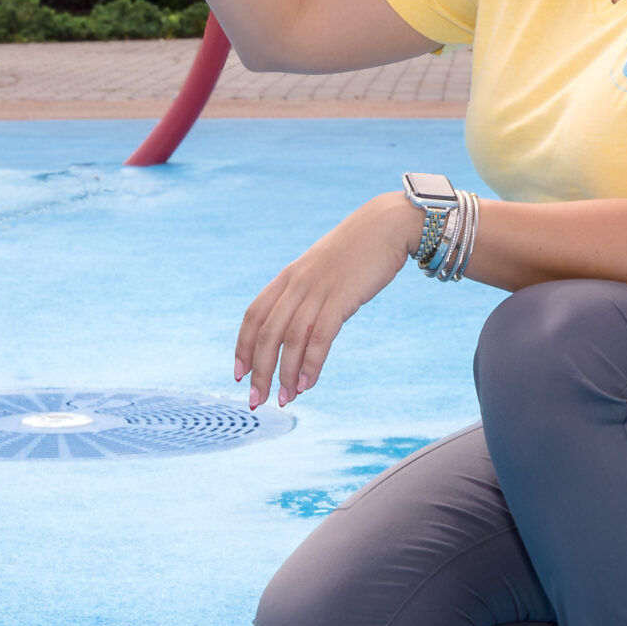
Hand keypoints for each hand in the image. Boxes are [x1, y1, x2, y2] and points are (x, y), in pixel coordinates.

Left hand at [235, 192, 420, 407]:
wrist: (386, 225)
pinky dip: (310, 363)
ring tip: (285, 400)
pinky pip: (320, 337)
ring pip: (290, 339)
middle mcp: (296, 284)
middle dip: (259, 370)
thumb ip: (308, 294)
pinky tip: (307, 384)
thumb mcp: (322, 270)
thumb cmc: (357, 251)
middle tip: (257, 399)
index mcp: (287, 277)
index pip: (253, 316)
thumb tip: (301, 327)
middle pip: (267, 333)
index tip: (240, 374)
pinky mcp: (341, 298)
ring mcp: (317, 290)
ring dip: (285, 374)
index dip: (242, 347)